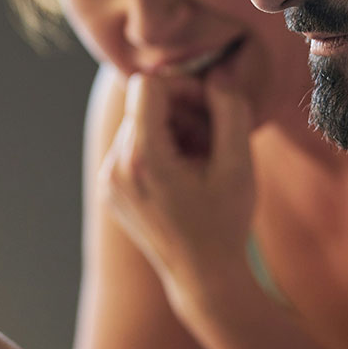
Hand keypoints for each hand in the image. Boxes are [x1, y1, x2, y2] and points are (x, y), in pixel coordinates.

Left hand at [100, 71, 256, 291]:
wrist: (204, 277)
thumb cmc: (226, 221)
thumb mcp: (239, 163)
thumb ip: (230, 108)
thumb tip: (217, 70)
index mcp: (143, 159)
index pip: (148, 85)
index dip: (183, 88)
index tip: (208, 110)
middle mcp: (115, 167)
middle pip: (142, 104)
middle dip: (179, 111)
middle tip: (211, 139)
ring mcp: (108, 181)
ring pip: (137, 124)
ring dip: (170, 131)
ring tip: (199, 161)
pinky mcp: (110, 191)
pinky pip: (130, 148)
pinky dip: (157, 150)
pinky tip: (183, 176)